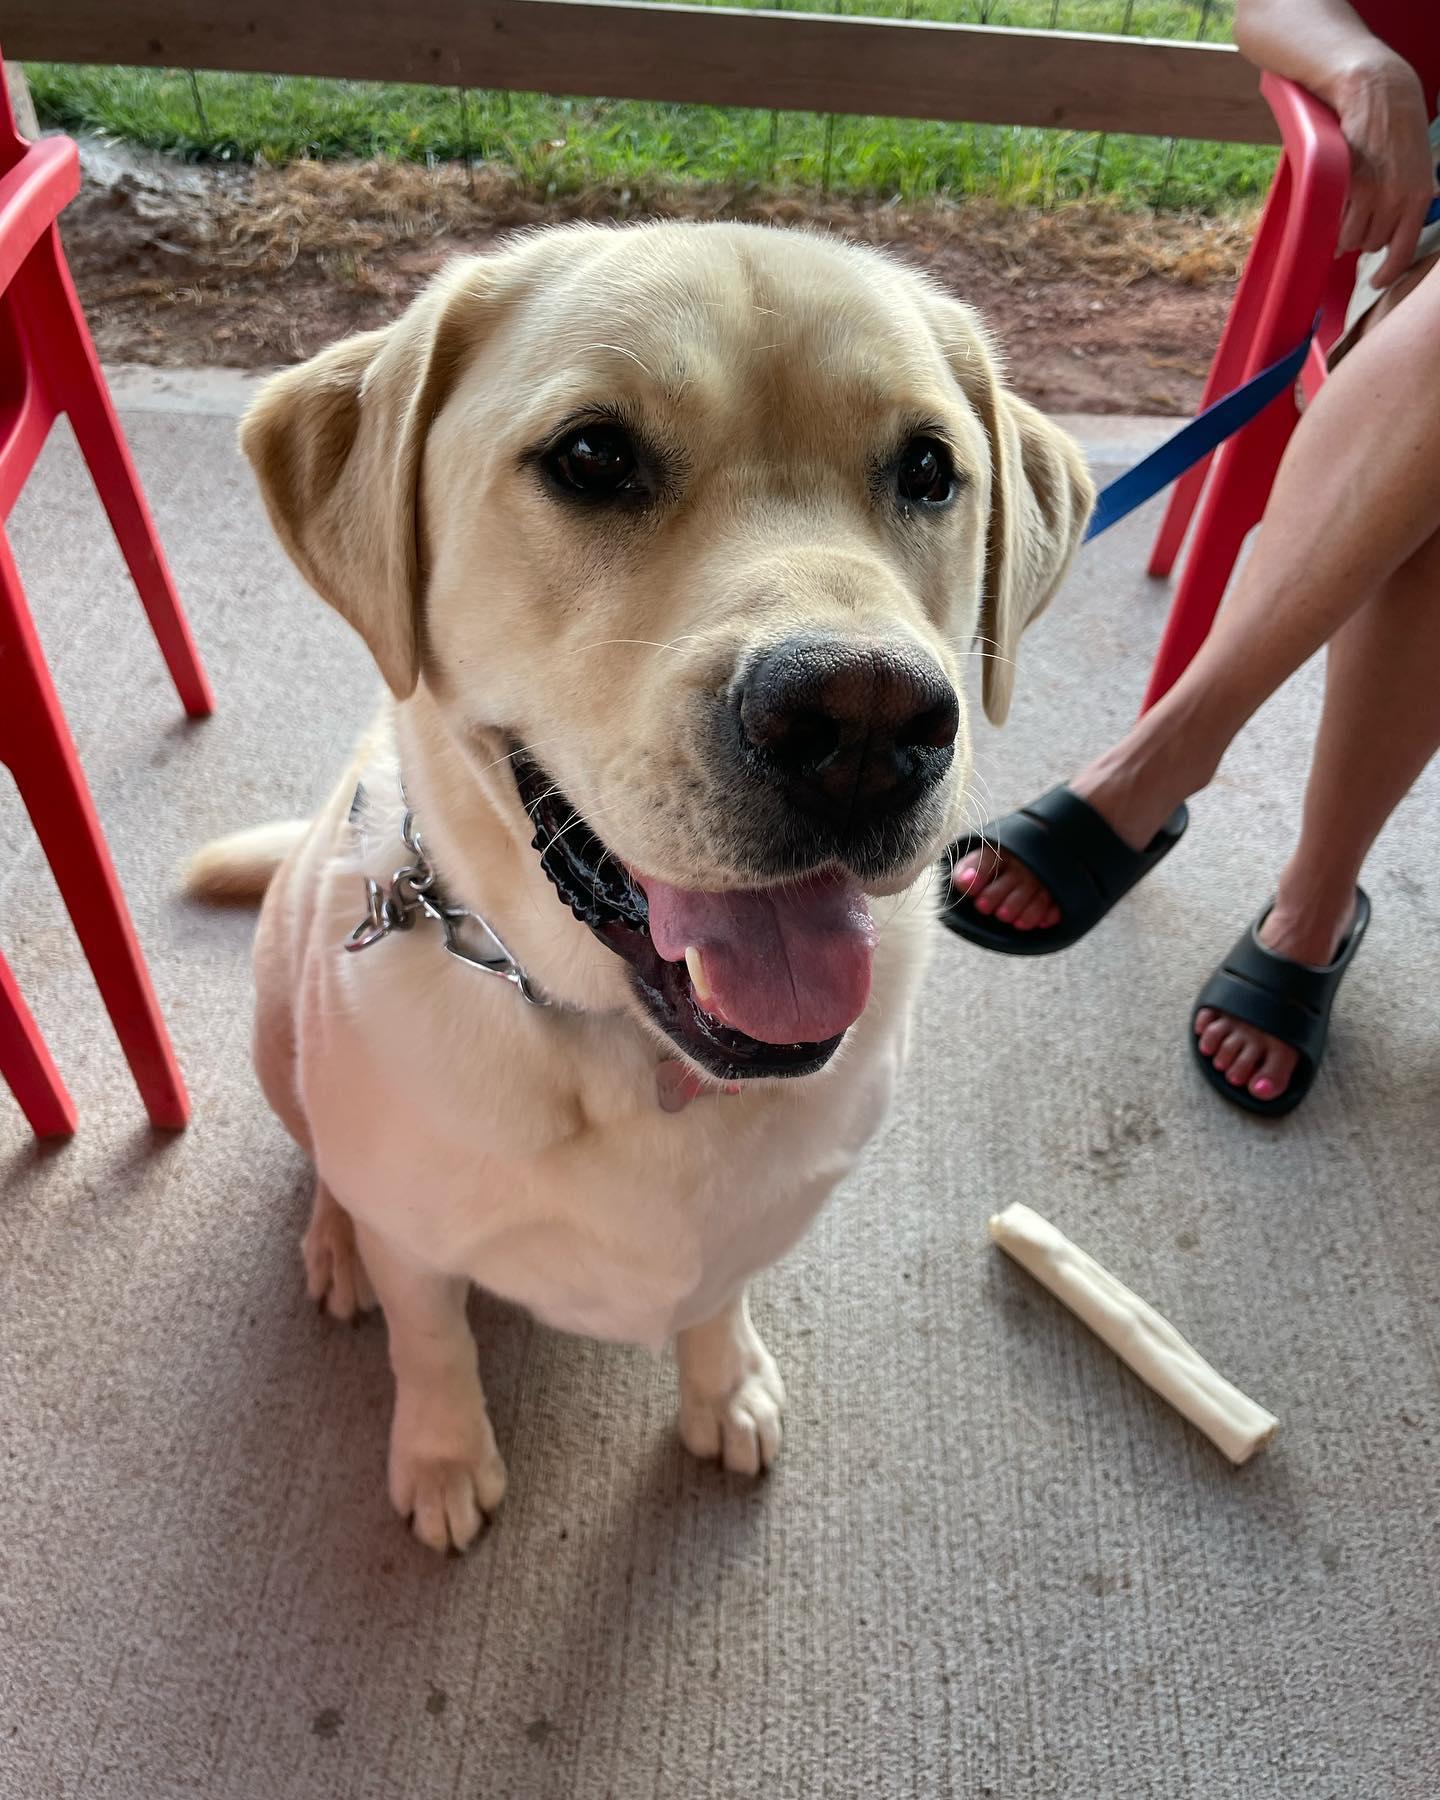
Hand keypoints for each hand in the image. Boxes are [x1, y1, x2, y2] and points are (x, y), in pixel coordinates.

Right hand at [1333, 55, 1434, 288]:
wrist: (1378, 90)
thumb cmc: (1396, 124)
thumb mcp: (1418, 162)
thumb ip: (1412, 195)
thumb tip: (1397, 227)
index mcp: (1420, 195)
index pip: (1404, 251)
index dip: (1389, 272)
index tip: (1379, 282)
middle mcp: (1399, 199)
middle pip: (1372, 245)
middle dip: (1364, 239)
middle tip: (1358, 221)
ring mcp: (1374, 194)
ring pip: (1352, 239)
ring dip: (1345, 232)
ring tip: (1345, 212)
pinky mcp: (1350, 186)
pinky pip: (1336, 222)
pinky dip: (1333, 221)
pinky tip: (1336, 205)